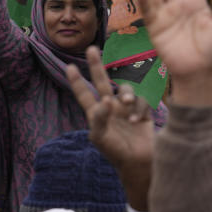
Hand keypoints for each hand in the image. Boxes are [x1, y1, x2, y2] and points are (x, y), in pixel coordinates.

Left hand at [66, 47, 153, 210]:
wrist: (138, 162)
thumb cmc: (115, 152)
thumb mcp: (101, 137)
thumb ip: (100, 118)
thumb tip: (105, 100)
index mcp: (96, 114)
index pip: (84, 94)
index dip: (77, 81)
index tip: (70, 66)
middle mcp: (110, 108)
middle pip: (102, 82)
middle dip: (97, 66)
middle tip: (91, 49)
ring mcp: (125, 108)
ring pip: (124, 90)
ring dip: (125, 94)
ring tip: (124, 105)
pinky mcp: (141, 111)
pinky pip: (141, 100)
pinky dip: (139, 108)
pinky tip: (137, 121)